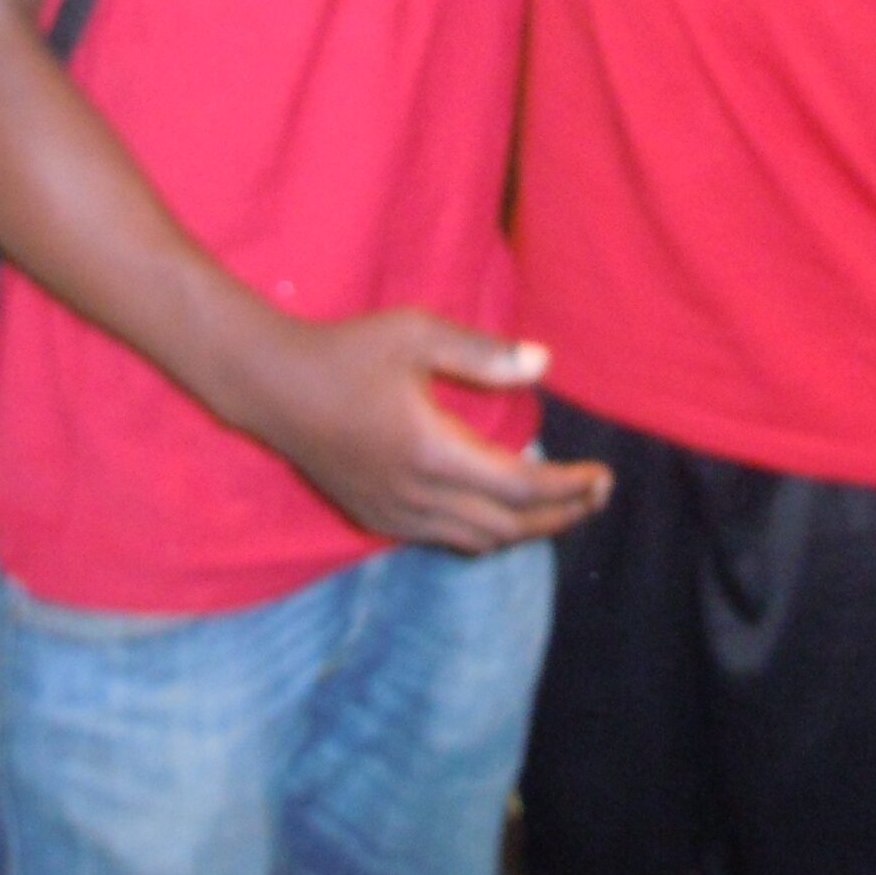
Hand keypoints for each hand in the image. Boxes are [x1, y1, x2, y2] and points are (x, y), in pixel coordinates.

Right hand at [241, 308, 611, 553]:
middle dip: (560, 516)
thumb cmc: (347, 350)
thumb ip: (483, 353)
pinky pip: (446, 539)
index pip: (518, 487)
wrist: (272, 386)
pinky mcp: (376, 519)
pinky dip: (486, 530)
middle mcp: (416, 497)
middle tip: (598, 495)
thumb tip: (546, 364)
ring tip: (562, 506)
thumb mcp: (417, 334)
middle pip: (507, 526)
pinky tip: (501, 507)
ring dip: (526, 529)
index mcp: (431, 451)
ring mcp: (393, 515)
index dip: (568, 489)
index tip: (603, 477)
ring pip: (478, 541)